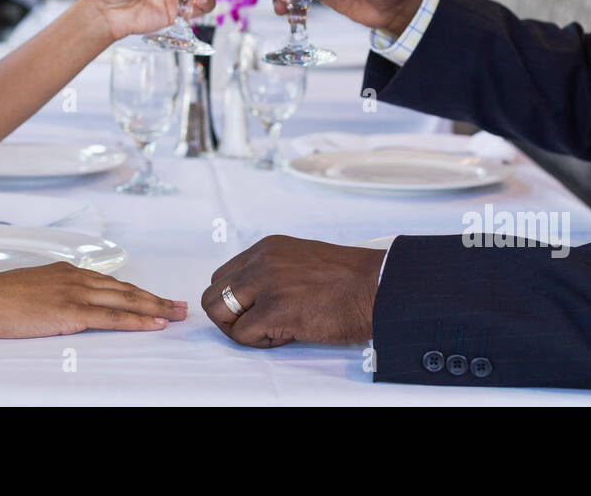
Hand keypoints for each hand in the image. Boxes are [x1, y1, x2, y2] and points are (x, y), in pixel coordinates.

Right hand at [0, 262, 187, 337]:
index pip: (112, 283)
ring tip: (177, 314)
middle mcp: (77, 278)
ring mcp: (75, 294)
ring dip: (156, 308)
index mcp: (68, 272)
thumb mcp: (30, 288)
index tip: (157, 297)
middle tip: (181, 305)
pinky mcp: (70, 312)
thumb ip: (52, 293)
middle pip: (127, 289)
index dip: (138, 292)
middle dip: (157, 298)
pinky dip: (138, 320)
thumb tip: (61, 303)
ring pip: (126, 300)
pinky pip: (112, 317)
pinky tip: (154, 324)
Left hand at [201, 235, 384, 346]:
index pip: (224, 275)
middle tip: (258, 325)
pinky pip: (242, 335)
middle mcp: (262, 261)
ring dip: (240, 329)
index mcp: (268, 248)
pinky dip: (260, 342)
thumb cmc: (350, 281)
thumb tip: (253, 298)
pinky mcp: (276, 310)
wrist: (378, 287)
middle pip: (213, 294)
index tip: (258, 309)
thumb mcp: (302, 260)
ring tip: (271, 330)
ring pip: (218, 313)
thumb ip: (273, 271)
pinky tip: (286, 336)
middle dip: (230, 316)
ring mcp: (267, 284)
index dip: (236, 300)